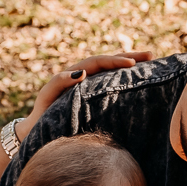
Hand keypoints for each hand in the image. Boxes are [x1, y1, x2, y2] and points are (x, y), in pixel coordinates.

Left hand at [22, 51, 152, 132]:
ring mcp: (90, 86)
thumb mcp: (47, 97)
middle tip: (150, 55)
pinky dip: (125, 78)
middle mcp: (84, 76)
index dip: (115, 61)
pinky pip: (111, 83)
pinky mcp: (93, 97)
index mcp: (74, 74)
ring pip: (112, 71)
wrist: (36, 129)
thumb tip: (82, 73)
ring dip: (130, 64)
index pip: (98, 62)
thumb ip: (59, 82)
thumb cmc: (41, 114)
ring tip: (150, 61)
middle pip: (109, 61)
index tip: (132, 64)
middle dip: (129, 56)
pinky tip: (140, 80)